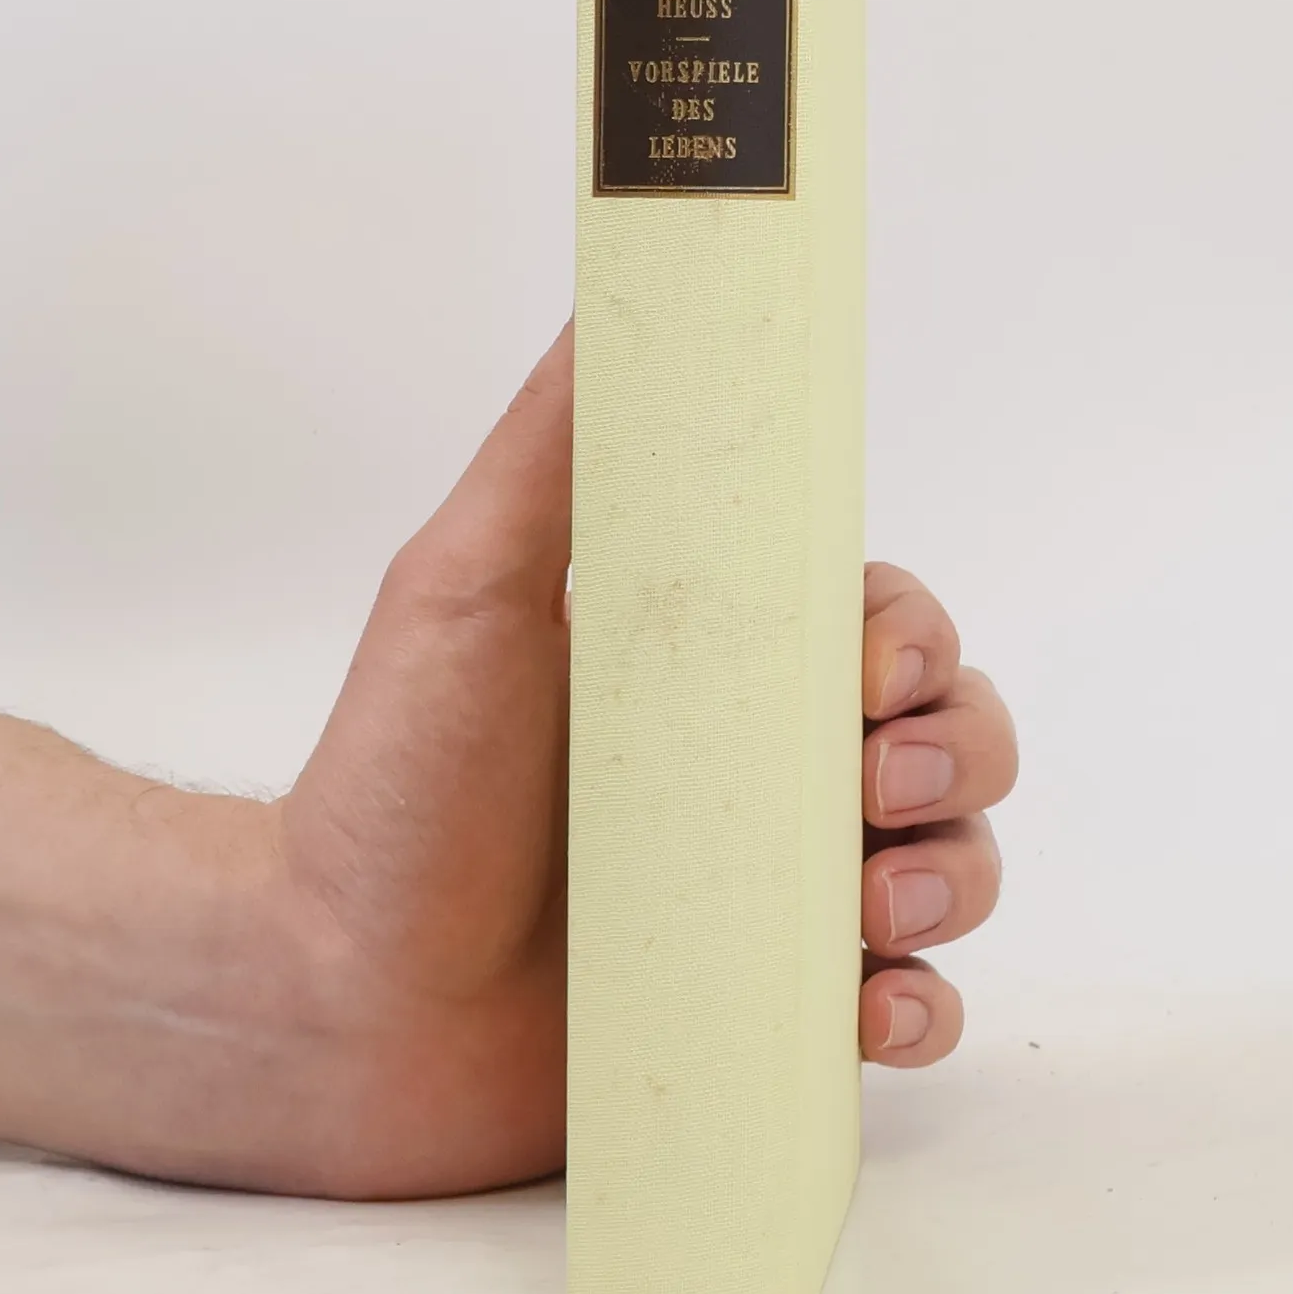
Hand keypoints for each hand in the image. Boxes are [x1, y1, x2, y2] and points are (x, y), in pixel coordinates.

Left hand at [276, 319, 1017, 1197]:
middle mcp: (764, 772)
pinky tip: (873, 1007)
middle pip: (954, 733)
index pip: (883, 622)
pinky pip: (911, 1007)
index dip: (912, 639)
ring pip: (958, 862)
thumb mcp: (466, 587)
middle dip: (958, 752)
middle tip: (874, 788)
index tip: (865, 672)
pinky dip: (926, 1007)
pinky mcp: (768, 1008)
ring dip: (960, 874)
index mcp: (718, 666)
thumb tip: (619, 285)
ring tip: (879, 907)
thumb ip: (556, 446)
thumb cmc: (394, 783)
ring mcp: (774, 895)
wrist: (332, 994)